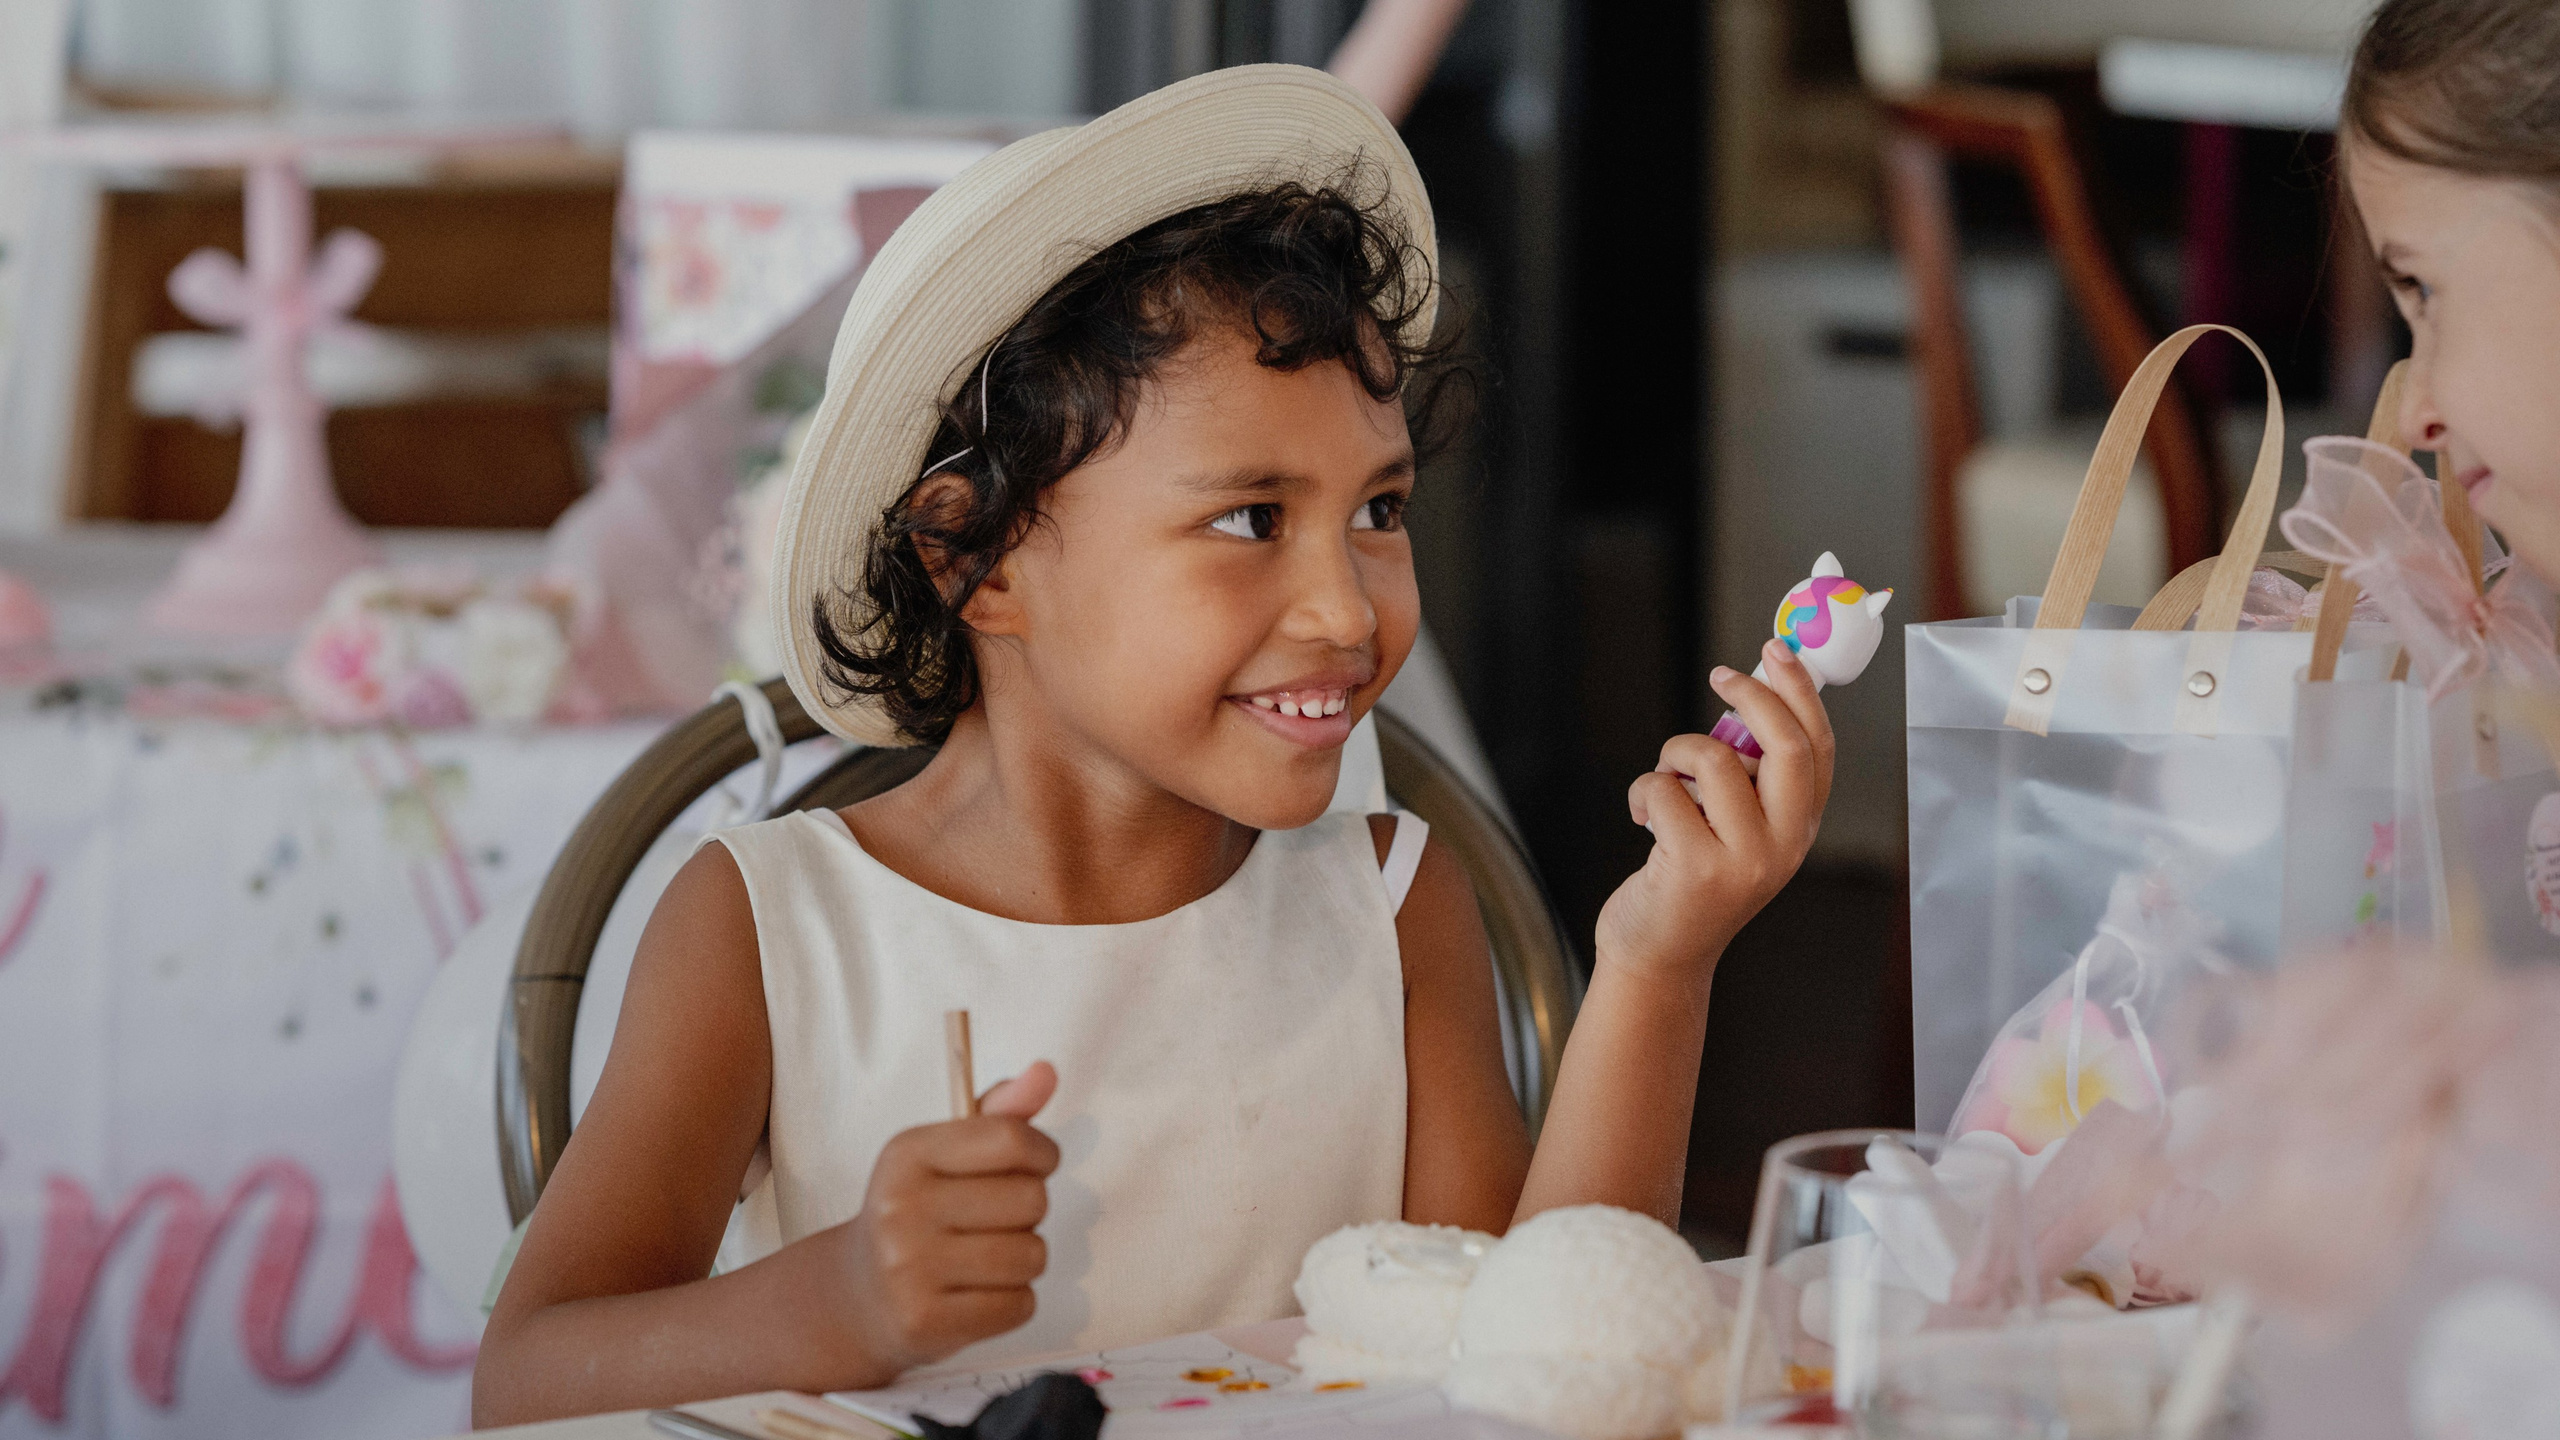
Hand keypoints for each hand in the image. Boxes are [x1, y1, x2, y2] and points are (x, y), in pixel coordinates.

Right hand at [816, 1062, 1059, 1375]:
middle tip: (992, 1220)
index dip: (1041, 1152)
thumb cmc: (919, 1212)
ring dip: (1023, 1259)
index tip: (1032, 1164)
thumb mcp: (945, 1154)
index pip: (1010, 1138)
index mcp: (907, 1154)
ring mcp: (909, 1270)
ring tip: (984, 1258)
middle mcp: (901, 1208)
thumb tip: (1046, 1072)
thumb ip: (1000, 1114)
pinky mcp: (925, 1321)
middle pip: (1031, 1200)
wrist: (859, 1296)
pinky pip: (1020, 1305)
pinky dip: (1013, 1302)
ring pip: (1031, 1256)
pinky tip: (977, 1294)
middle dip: (1028, 1211)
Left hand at [1596, 639, 1833, 986]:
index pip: (1819, 748)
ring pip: (1711, 758)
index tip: (1777, 653)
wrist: (1661, 955)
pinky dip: (1643, 791)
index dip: (1801, 693)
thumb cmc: (1693, 879)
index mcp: (1800, 828)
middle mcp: (1784, 844)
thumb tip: (1747, 701)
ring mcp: (1744, 859)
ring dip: (1673, 754)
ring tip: (1663, 781)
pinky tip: (1643, 819)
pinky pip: (1663, 788)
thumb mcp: (1739, 829)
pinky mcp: (1696, 866)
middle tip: (1721, 674)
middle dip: (1752, 695)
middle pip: (1785, 745)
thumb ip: (1750, 778)